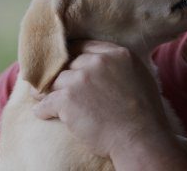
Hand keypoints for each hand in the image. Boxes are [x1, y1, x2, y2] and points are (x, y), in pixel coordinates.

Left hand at [31, 40, 172, 157]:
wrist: (141, 139)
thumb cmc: (145, 114)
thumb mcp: (139, 76)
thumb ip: (120, 64)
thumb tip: (105, 63)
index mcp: (117, 53)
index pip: (85, 46)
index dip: (74, 56)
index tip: (68, 64)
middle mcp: (98, 62)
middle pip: (69, 63)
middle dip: (62, 74)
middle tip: (53, 84)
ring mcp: (81, 79)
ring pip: (56, 81)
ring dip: (49, 91)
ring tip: (43, 97)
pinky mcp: (68, 99)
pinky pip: (46, 102)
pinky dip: (42, 109)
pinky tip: (42, 113)